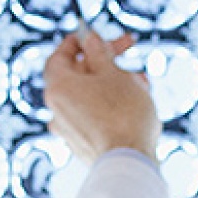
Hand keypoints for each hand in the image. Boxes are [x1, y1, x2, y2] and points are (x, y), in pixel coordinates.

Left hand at [43, 28, 160, 162]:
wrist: (129, 162)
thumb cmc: (122, 114)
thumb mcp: (114, 73)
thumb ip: (100, 53)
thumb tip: (90, 40)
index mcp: (57, 87)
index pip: (59, 56)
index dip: (77, 42)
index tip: (94, 35)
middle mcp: (56, 110)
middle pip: (77, 76)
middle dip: (105, 62)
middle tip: (128, 50)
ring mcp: (68, 130)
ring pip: (90, 97)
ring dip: (113, 83)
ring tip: (141, 82)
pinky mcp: (83, 146)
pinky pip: (94, 117)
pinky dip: (110, 106)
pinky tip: (135, 104)